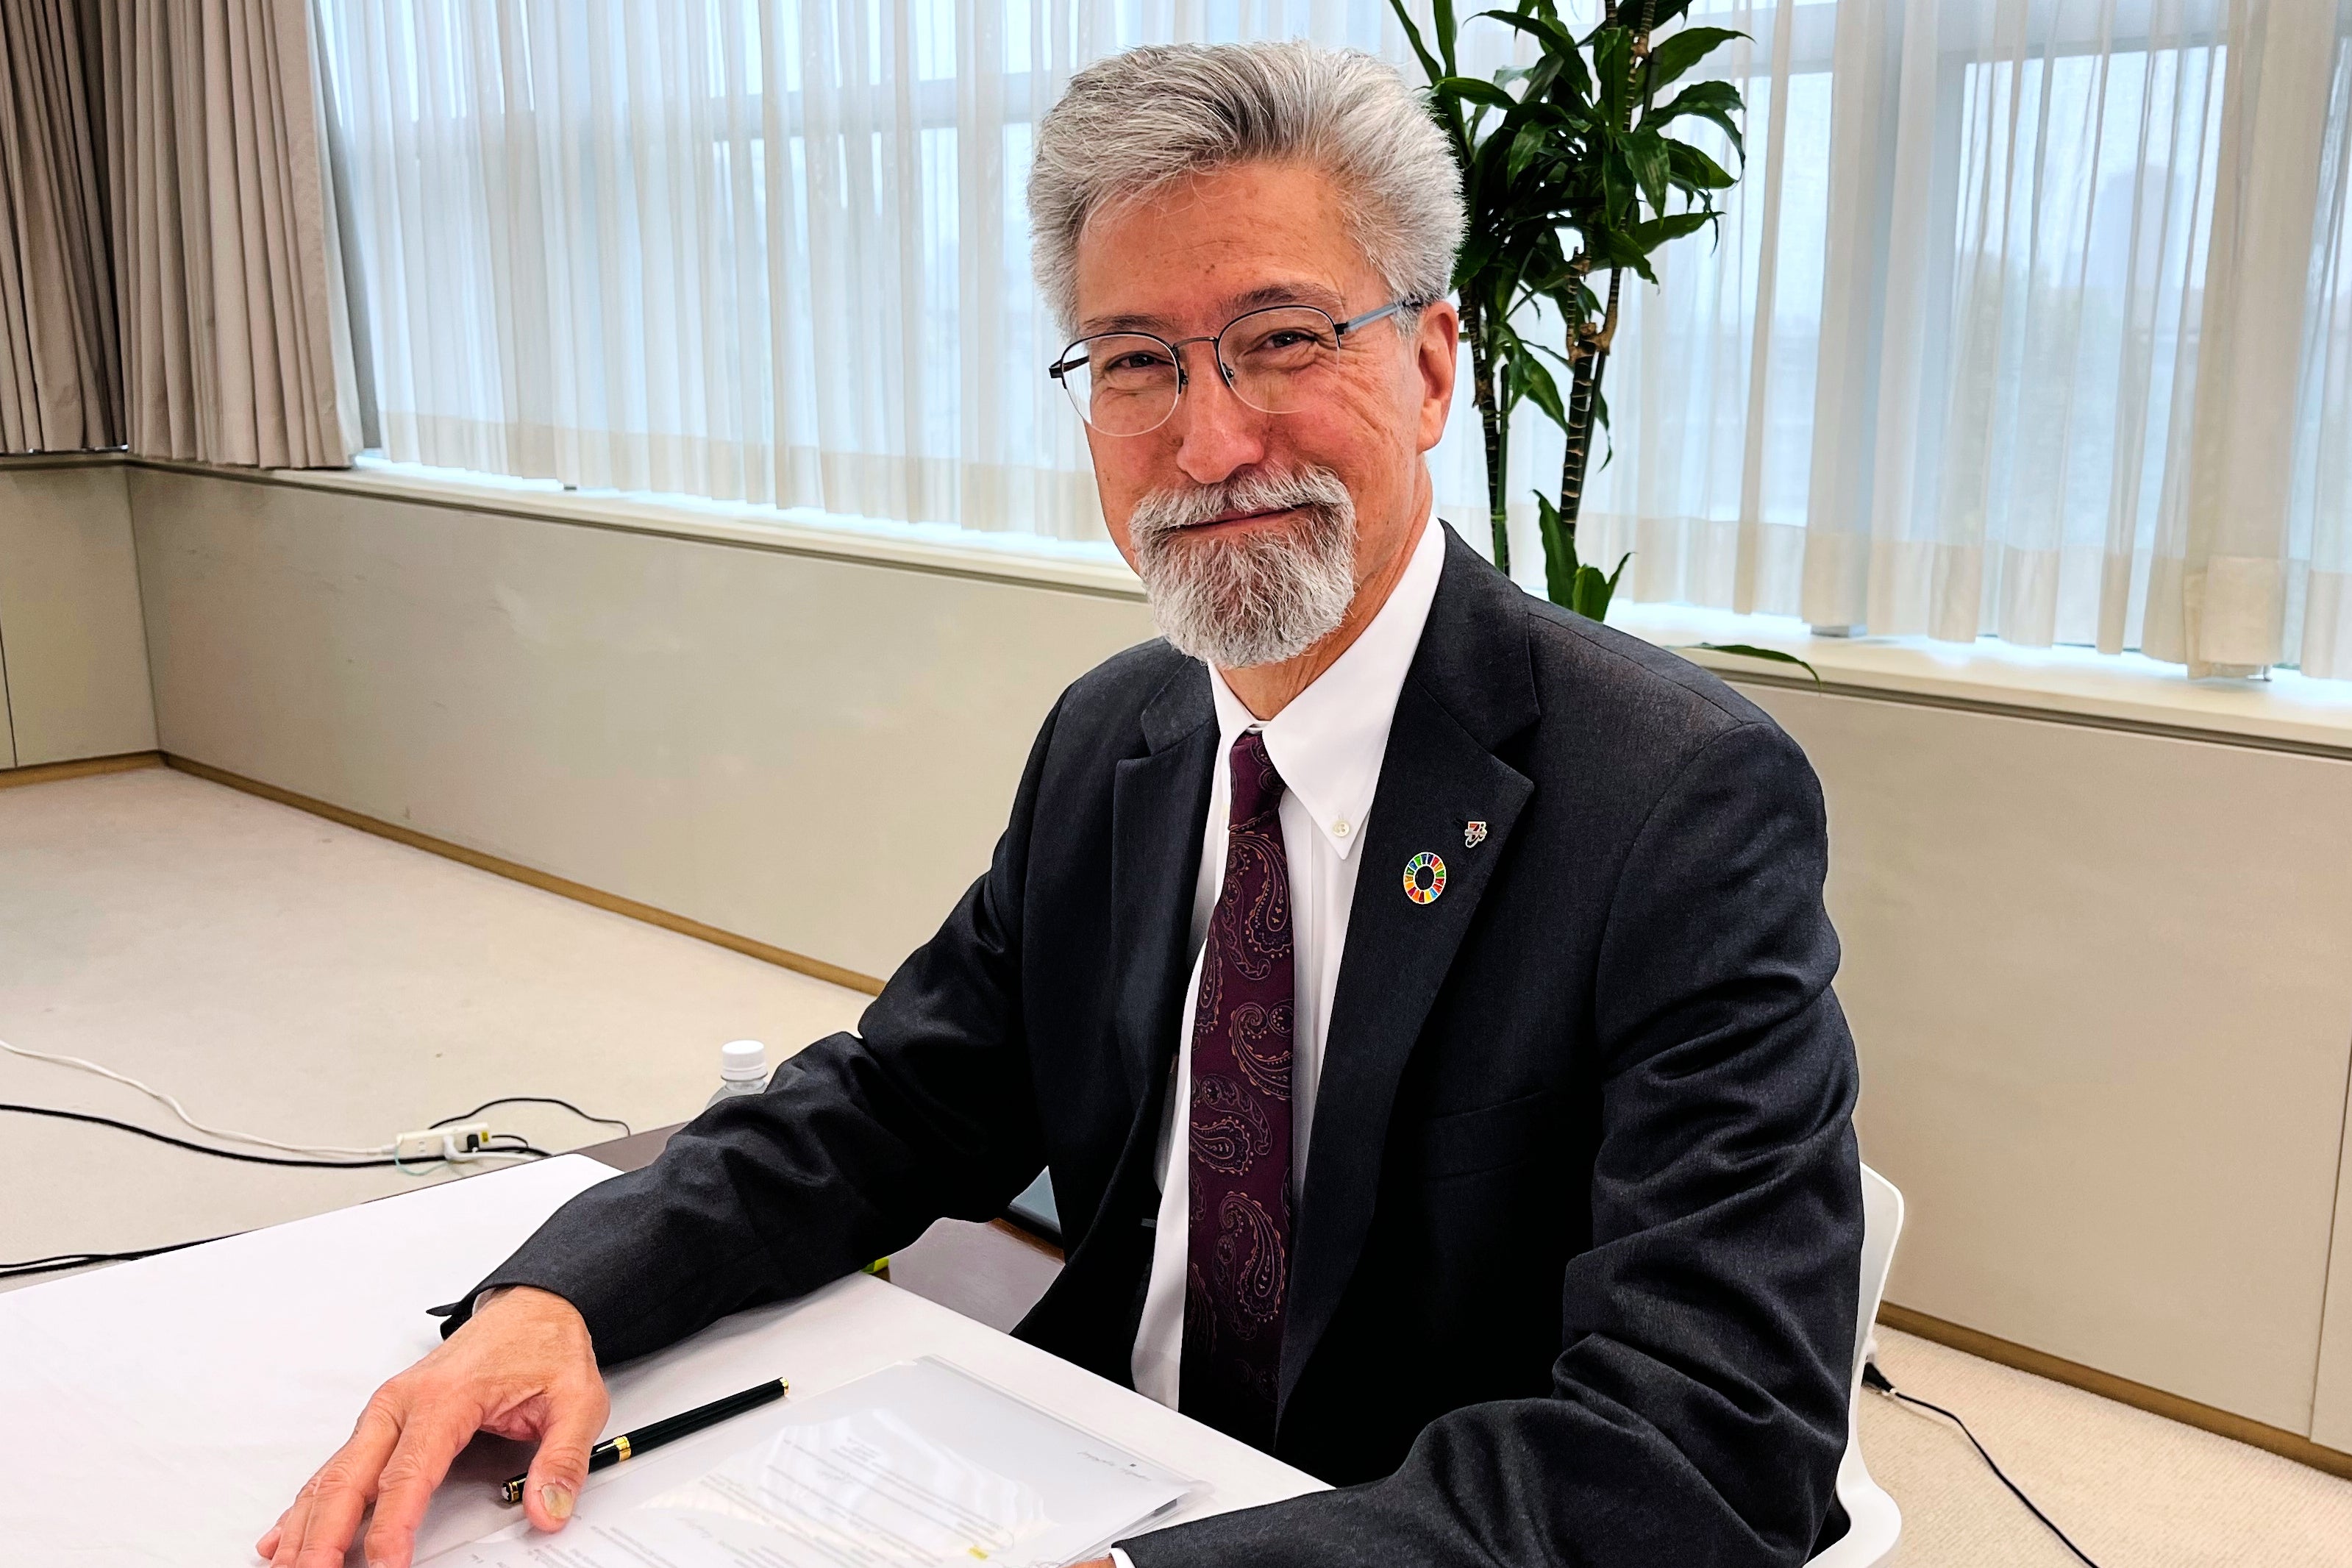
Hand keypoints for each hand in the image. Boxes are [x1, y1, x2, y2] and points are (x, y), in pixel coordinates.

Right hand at [256, 1285, 608, 1567]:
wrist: (531, 1308)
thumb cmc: (543, 1347)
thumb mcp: (577, 1399)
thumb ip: (563, 1458)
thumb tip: (549, 1508)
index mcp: (445, 1398)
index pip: (408, 1474)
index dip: (391, 1527)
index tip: (385, 1565)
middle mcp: (402, 1403)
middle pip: (349, 1479)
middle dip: (324, 1536)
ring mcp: (386, 1410)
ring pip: (332, 1476)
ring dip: (306, 1527)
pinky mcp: (382, 1418)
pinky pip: (335, 1466)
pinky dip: (307, 1505)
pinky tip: (284, 1536)